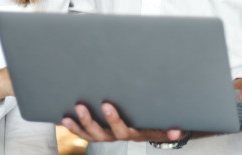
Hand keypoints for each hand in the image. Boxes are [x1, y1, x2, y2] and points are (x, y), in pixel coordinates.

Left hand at [60, 102, 183, 143]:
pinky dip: (73, 128)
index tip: (106, 105)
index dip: (113, 119)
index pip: (123, 129)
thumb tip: (177, 132)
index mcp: (134, 133)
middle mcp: (118, 136)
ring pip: (91, 135)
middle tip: (82, 104)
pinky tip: (64, 118)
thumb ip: (167, 129)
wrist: (149, 129)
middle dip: (91, 119)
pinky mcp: (97, 133)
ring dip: (80, 125)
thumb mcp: (161, 126)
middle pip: (103, 132)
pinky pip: (83, 134)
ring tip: (72, 112)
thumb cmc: (154, 123)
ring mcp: (106, 136)